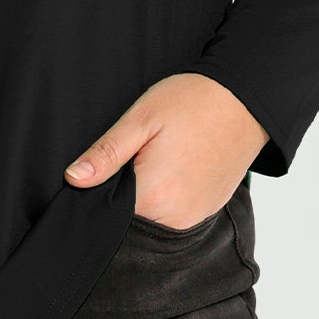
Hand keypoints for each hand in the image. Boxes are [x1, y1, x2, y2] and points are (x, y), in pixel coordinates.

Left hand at [64, 73, 269, 227]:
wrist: (245, 101)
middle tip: (136, 153)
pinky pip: (175, 213)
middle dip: (124, 191)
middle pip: (131, 216)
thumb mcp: (141, 119)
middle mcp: (176, 217)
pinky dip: (168, 196)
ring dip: (148, 194)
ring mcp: (195, 217)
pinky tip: (174, 166)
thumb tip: (73, 179)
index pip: (108, 211)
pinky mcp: (208, 210)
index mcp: (154, 196)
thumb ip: (106, 153)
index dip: (100, 188)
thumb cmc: (191, 103)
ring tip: (158, 157)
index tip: (106, 166)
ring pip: (153, 216)